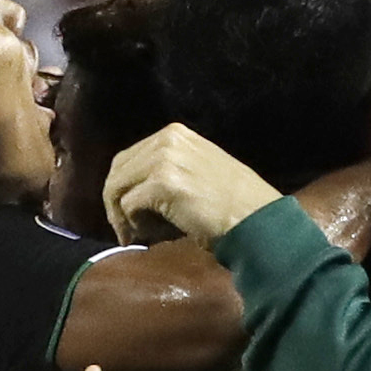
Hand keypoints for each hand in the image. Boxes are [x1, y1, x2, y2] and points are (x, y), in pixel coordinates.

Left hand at [102, 123, 282, 249]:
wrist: (255, 220)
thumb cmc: (232, 206)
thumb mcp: (198, 171)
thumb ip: (167, 172)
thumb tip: (132, 196)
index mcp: (175, 134)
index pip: (129, 158)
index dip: (122, 190)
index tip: (127, 216)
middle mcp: (167, 139)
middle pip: (117, 172)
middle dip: (114, 204)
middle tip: (125, 232)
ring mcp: (164, 159)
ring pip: (117, 189)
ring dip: (122, 217)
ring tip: (138, 236)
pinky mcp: (162, 183)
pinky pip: (128, 206)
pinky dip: (134, 225)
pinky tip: (152, 235)